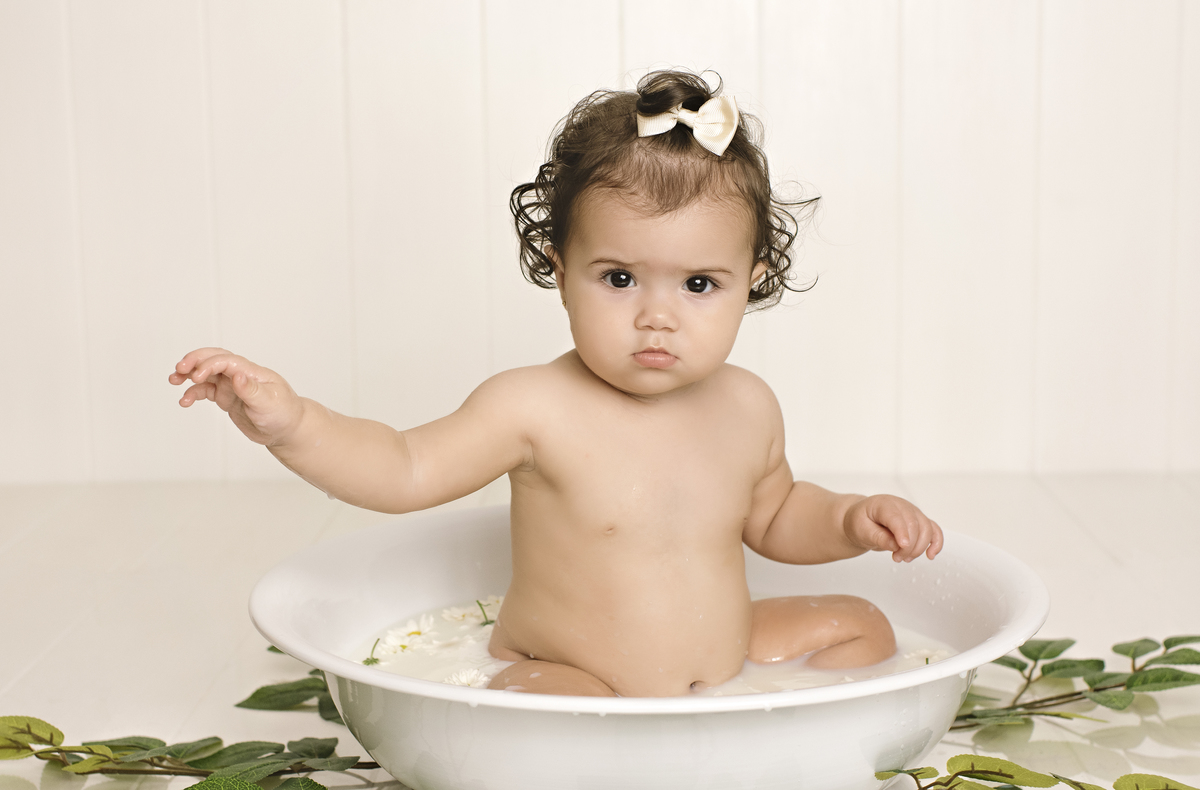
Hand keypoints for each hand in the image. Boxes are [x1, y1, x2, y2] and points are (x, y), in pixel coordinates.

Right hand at [169, 348, 304, 445]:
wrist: (286, 429)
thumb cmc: (283, 413)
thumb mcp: (269, 402)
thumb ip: (251, 390)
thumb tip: (236, 375)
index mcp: (251, 372)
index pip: (226, 360)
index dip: (209, 364)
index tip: (196, 377)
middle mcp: (239, 375)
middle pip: (213, 359)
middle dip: (194, 361)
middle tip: (178, 368)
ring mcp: (232, 386)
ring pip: (206, 374)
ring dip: (188, 375)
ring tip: (173, 380)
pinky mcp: (226, 398)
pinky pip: (205, 391)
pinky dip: (193, 393)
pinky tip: (184, 401)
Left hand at [843, 495, 942, 561]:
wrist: (862, 519)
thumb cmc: (861, 522)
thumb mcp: (861, 530)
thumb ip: (877, 537)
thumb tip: (894, 545)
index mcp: (884, 504)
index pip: (896, 517)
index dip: (901, 532)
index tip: (902, 547)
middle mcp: (901, 506)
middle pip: (914, 525)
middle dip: (908, 546)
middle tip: (896, 558)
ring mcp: (913, 513)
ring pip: (926, 529)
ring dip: (919, 548)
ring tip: (905, 558)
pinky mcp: (919, 521)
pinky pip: (934, 530)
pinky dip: (936, 542)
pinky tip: (931, 555)